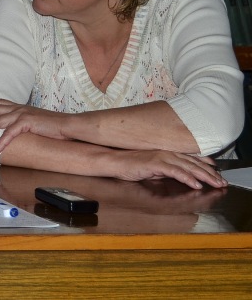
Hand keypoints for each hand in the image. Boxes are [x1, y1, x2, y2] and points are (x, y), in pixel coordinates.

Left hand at [0, 98, 67, 153]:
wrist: (67, 125)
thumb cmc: (52, 125)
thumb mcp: (34, 120)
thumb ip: (22, 121)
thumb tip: (13, 128)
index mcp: (19, 106)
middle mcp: (18, 108)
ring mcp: (22, 114)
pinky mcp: (27, 122)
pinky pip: (10, 133)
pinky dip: (1, 142)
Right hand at [108, 149, 225, 189]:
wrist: (113, 161)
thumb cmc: (130, 165)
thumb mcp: (152, 168)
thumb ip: (166, 170)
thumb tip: (179, 176)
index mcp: (166, 153)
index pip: (190, 158)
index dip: (205, 164)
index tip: (217, 171)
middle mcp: (166, 152)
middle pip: (193, 163)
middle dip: (210, 173)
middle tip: (222, 182)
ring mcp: (161, 157)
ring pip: (188, 166)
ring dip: (204, 176)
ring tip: (215, 184)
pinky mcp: (155, 164)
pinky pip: (175, 171)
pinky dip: (187, 177)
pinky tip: (196, 184)